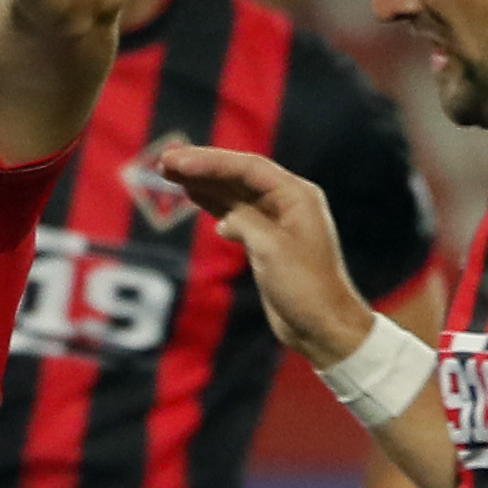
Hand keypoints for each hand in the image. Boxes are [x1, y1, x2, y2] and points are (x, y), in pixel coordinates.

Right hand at [155, 144, 371, 368]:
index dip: (210, 162)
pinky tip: (195, 199)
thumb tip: (226, 220)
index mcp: (296, 195)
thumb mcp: (271, 249)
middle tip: (165, 161)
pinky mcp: (267, 242)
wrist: (321, 326)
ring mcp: (277, 221)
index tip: (177, 162)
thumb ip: (246, 222)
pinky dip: (215, 207)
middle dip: (202, 167)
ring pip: (234, 194)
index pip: (247, 168)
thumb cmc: (304, 287)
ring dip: (204, 184)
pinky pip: (237, 214)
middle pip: (238, 175)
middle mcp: (288, 201)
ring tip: (170, 174)